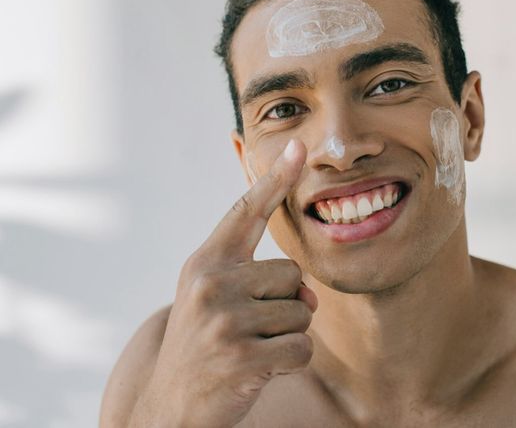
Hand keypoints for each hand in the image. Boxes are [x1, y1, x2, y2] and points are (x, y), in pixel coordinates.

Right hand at [130, 139, 316, 427]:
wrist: (169, 406)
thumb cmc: (203, 344)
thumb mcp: (212, 299)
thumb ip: (257, 280)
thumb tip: (310, 293)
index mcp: (206, 263)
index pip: (245, 213)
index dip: (275, 179)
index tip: (299, 147)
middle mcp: (212, 283)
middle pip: (294, 276)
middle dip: (285, 307)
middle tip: (249, 329)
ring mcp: (224, 320)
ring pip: (302, 314)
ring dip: (286, 337)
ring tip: (250, 348)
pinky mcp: (241, 357)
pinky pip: (302, 348)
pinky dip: (290, 362)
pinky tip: (258, 369)